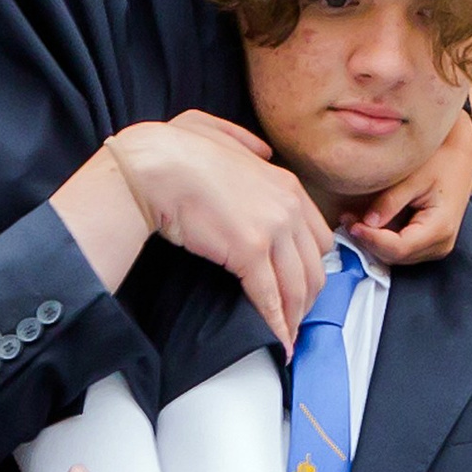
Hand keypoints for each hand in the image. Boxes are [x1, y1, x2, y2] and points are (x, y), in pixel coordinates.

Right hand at [107, 114, 336, 344]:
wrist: (154, 165)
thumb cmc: (175, 151)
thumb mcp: (217, 132)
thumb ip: (245, 142)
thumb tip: (262, 153)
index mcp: (285, 183)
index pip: (317, 236)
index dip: (311, 266)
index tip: (303, 284)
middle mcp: (288, 206)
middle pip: (314, 264)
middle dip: (308, 296)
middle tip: (297, 316)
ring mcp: (272, 228)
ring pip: (296, 285)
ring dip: (294, 315)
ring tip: (287, 335)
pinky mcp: (249, 251)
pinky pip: (269, 296)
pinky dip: (276, 321)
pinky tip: (277, 338)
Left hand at [340, 114, 471, 270]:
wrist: (460, 156)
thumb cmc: (441, 161)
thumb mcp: (414, 177)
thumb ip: (390, 201)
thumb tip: (367, 223)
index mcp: (440, 228)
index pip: (398, 248)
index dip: (371, 240)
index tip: (351, 224)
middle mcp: (441, 244)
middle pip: (396, 256)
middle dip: (368, 242)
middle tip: (346, 220)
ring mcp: (436, 246)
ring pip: (396, 257)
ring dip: (373, 242)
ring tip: (353, 220)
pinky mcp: (429, 243)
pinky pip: (401, 249)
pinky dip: (382, 240)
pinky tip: (367, 223)